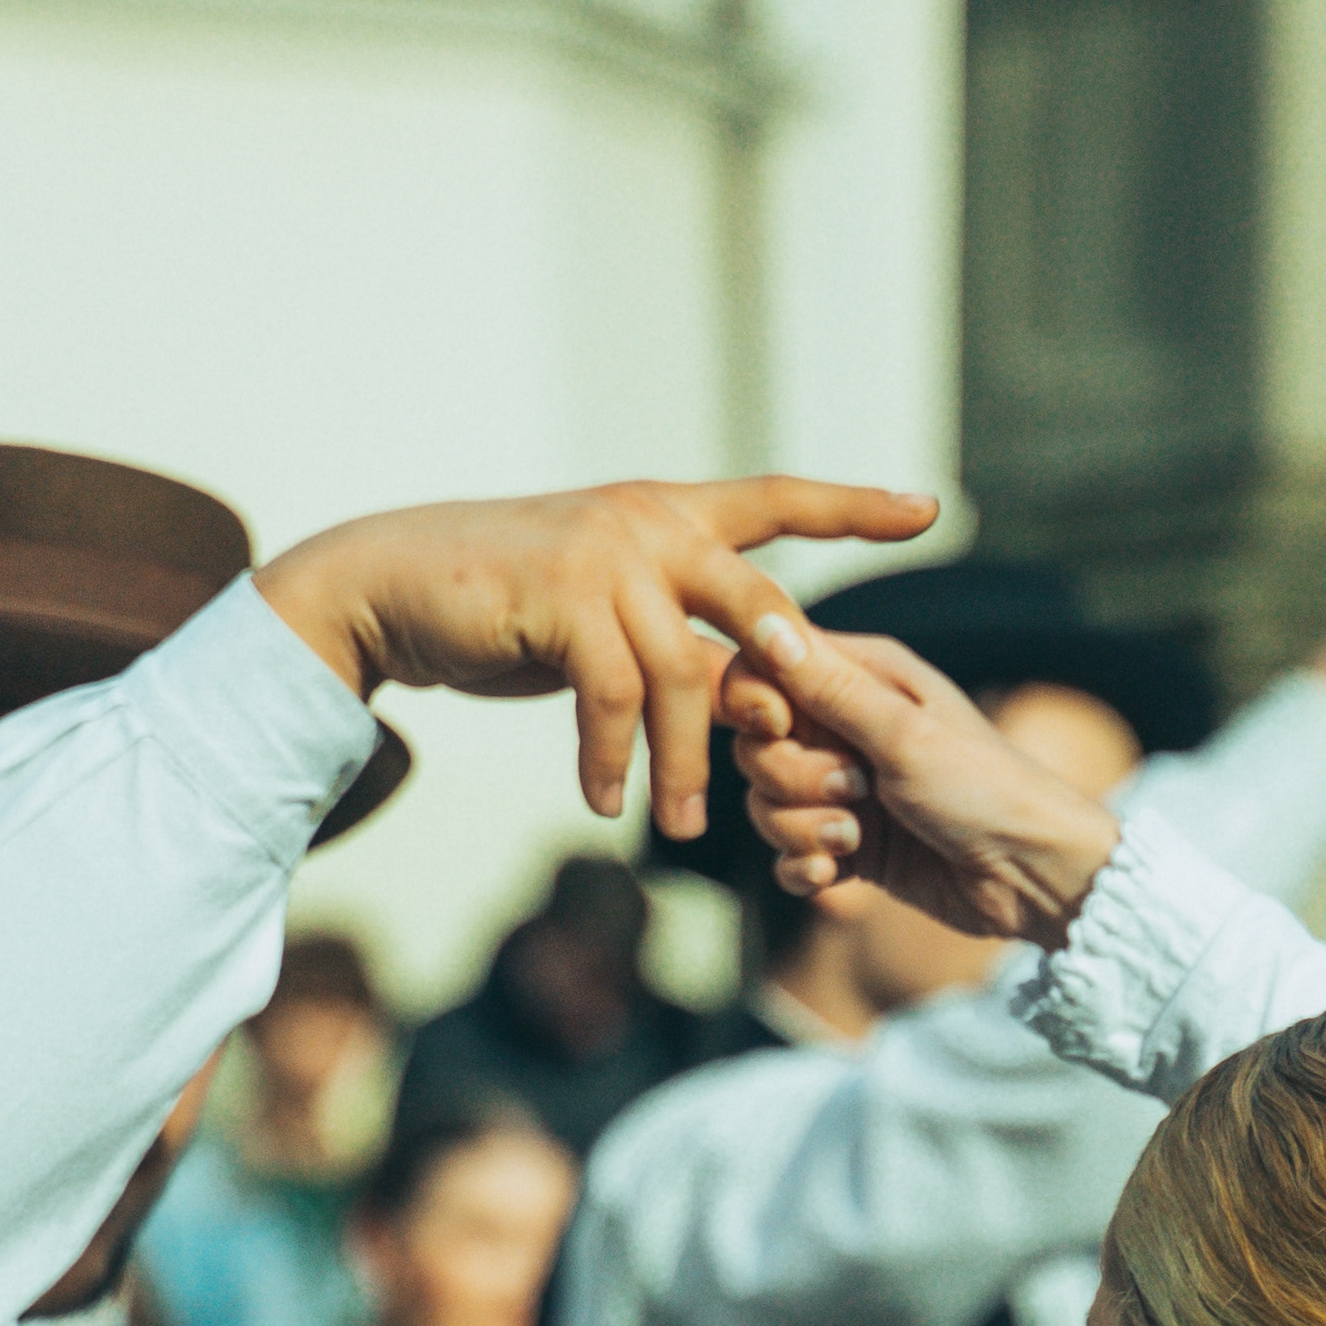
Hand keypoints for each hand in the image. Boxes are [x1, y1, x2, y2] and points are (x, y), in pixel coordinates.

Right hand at [258, 480, 938, 839]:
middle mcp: (650, 522)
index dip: (855, 506)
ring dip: (688, 762)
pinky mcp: (563, 599)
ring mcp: (608, 555)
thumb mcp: (601, 602)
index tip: (931, 507)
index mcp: (671, 513)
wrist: (395, 584)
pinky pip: (613, 698)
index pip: (780, 499)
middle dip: (795, 676)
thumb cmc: (504, 599)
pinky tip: (605, 801)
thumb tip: (728, 677)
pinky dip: (613, 760)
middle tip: (813, 748)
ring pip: (684, 674)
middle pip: (757, 602)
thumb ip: (666, 624)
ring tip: (688, 826)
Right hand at [727, 631, 1127, 946]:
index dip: (753, 701)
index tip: (779, 728)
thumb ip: (830, 688)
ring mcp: (844, 790)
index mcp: (863, 677)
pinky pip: (785, 853)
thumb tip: (767, 625)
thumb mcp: (906, 734)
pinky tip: (841, 874)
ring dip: (800, 828)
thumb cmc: (986, 789)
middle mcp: (846, 727)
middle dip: (788, 777)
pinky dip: (805, 866)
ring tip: (855, 839)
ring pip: (765, 803)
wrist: (1032, 876)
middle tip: (854, 790)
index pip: (762, 666)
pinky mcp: (847, 845)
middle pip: (755, 744)